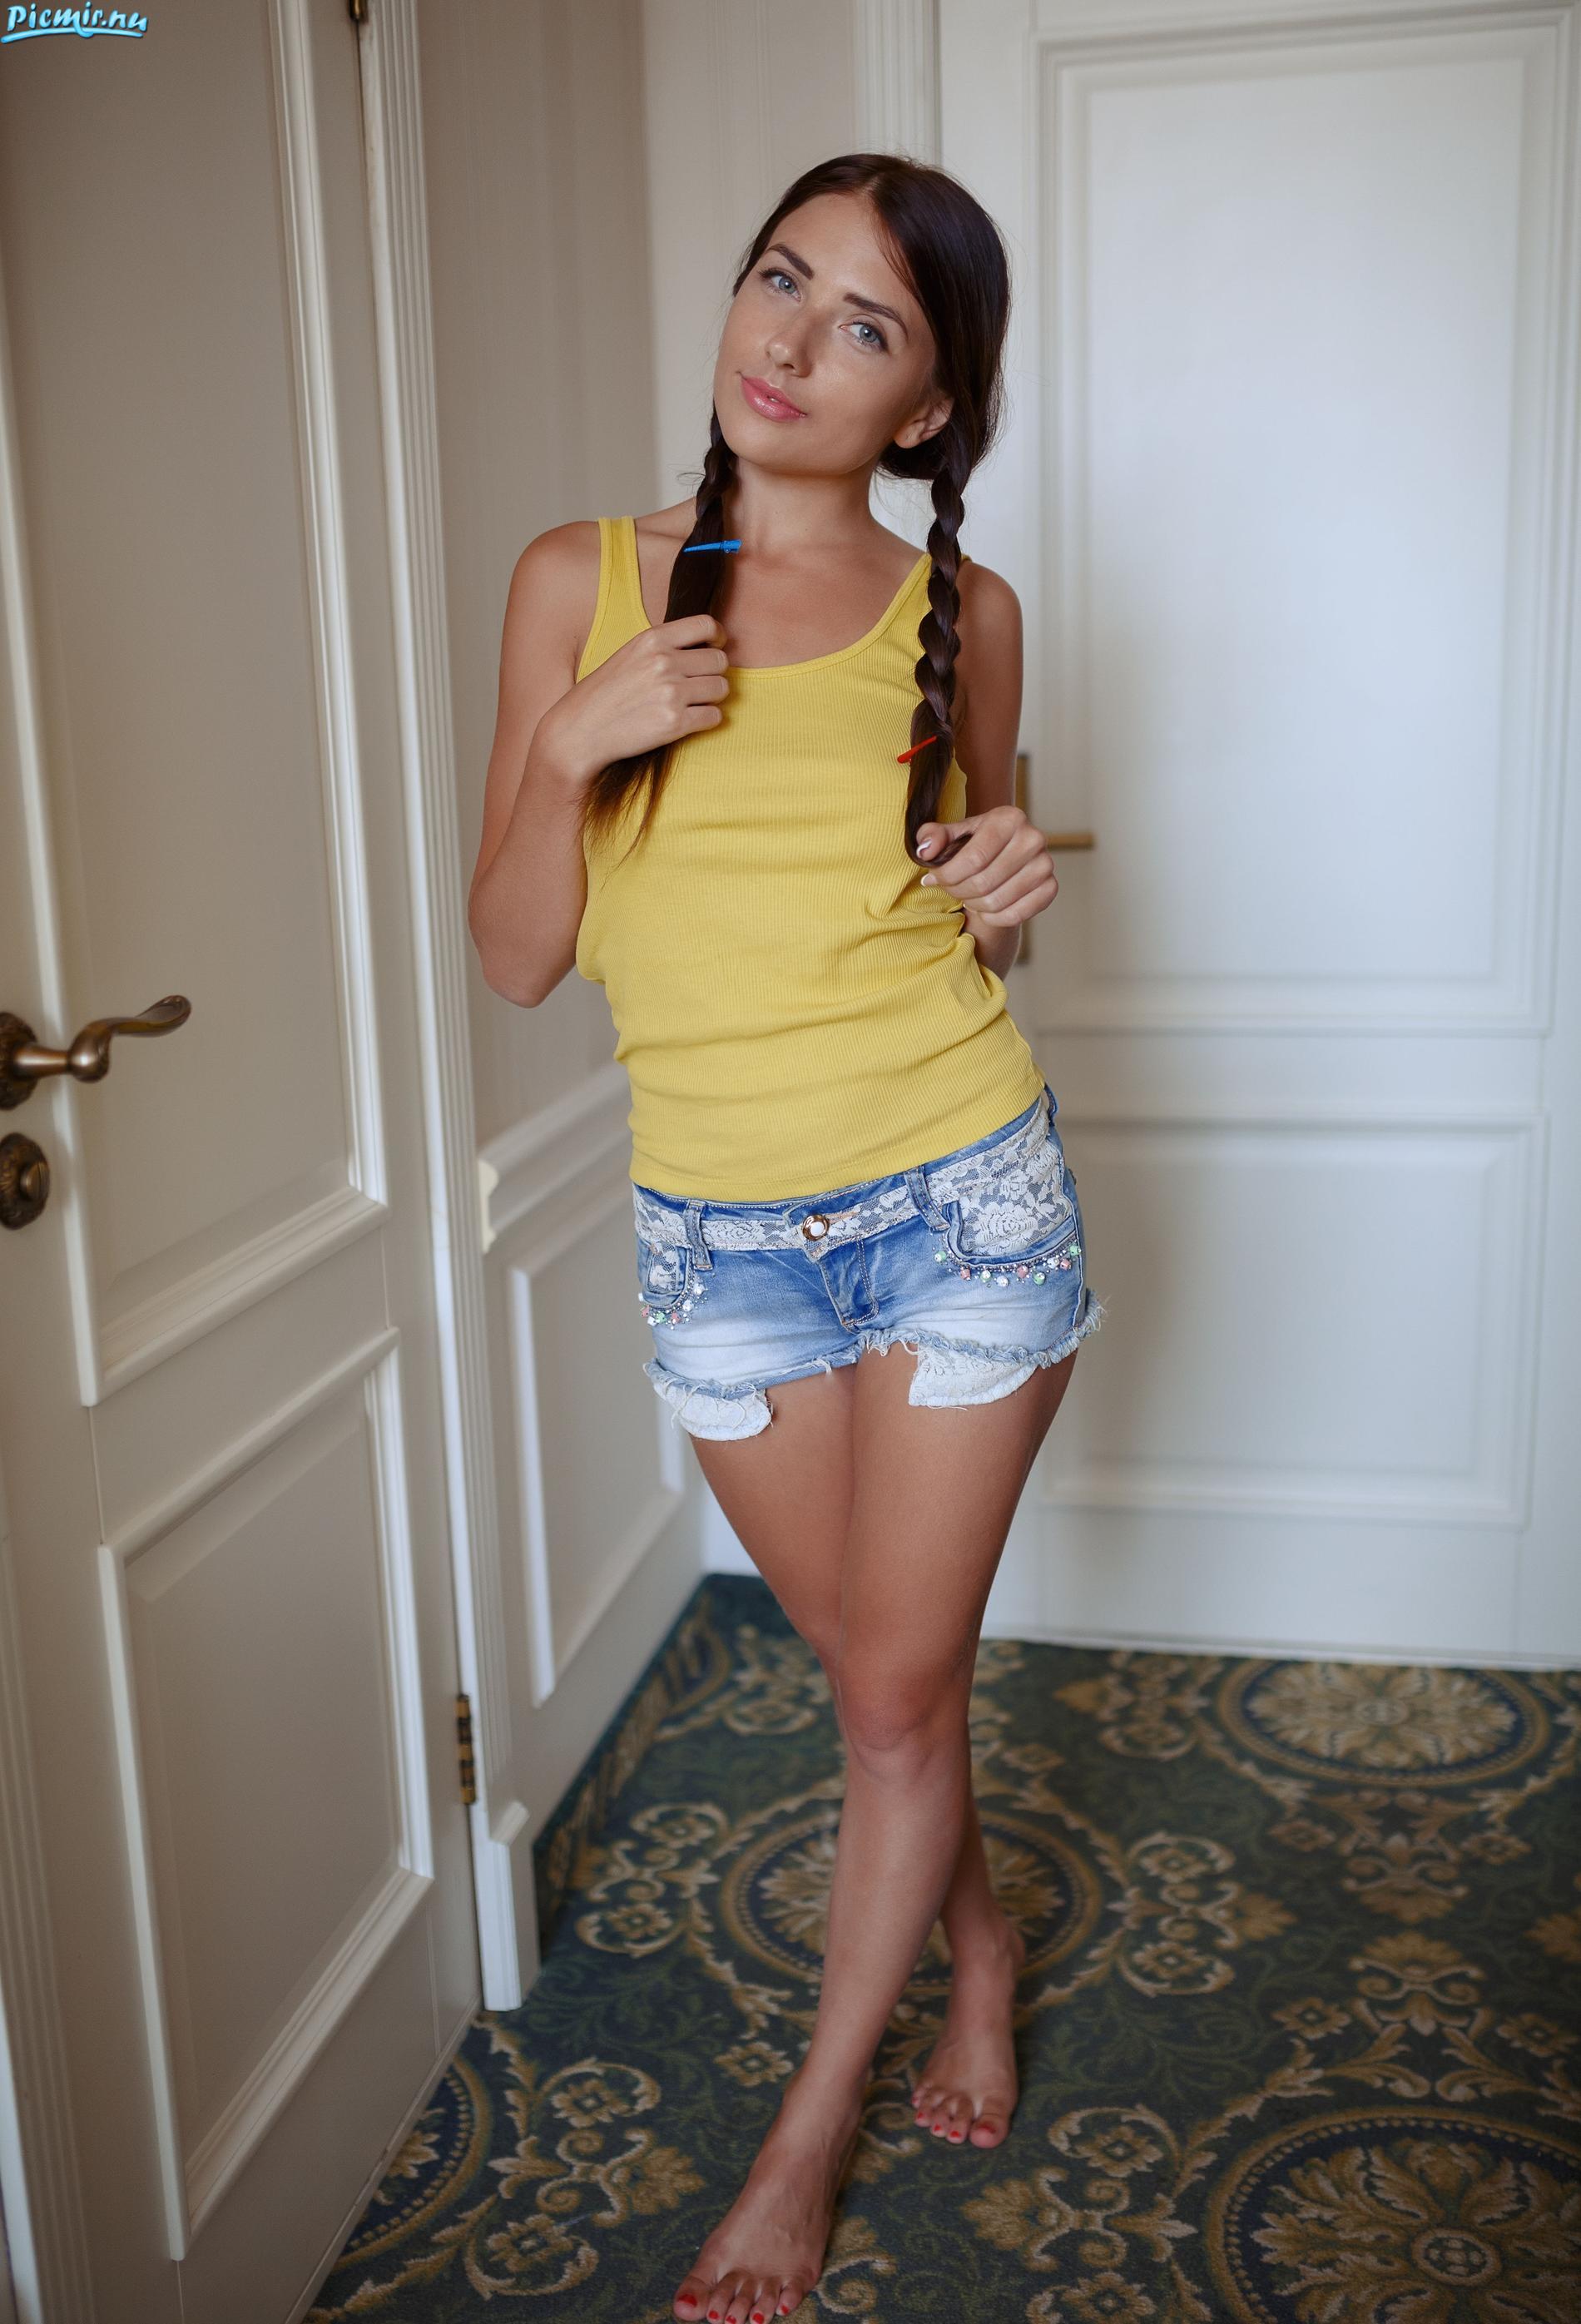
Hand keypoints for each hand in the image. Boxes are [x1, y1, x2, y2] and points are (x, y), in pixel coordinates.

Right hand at [542, 614, 729, 786]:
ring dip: (712, 697)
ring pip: (721, 689)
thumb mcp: (629, 655)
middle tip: (701, 683)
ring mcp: (671, 693)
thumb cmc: (604, 694)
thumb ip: (663, 647)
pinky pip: (714, 717)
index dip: (718, 638)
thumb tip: (704, 646)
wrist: (580, 730)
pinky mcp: (675, 724)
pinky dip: (707, 720)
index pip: (707, 625)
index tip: (715, 648)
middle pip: (719, 660)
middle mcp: (664, 663)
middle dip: (715, 673)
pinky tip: (689, 720)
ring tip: (693, 703)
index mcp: (652, 640)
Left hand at [915, 807, 1057, 933]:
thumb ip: (933, 836)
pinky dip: (994, 918)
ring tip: (968, 896)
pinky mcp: (1050, 888)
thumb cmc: (975, 845)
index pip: (973, 858)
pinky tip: (986, 908)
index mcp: (1009, 818)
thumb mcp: (953, 835)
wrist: (1005, 859)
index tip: (933, 879)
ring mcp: (1045, 864)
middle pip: (984, 882)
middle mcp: (1033, 838)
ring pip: (996, 901)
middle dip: (958, 891)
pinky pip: (1015, 915)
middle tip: (951, 889)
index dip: (947, 875)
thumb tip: (926, 851)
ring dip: (974, 905)